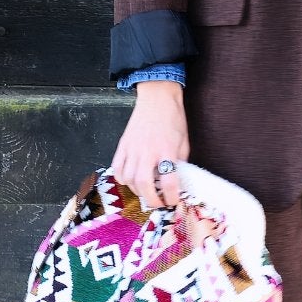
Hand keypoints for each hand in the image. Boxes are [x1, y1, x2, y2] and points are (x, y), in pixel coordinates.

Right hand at [111, 80, 188, 208]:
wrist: (157, 97)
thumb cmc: (173, 118)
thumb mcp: (184, 141)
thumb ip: (180, 162)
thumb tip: (177, 180)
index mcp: (166, 150)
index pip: (169, 181)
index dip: (171, 197)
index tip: (174, 201)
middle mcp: (148, 151)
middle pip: (144, 184)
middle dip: (152, 200)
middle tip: (159, 203)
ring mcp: (132, 148)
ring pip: (129, 179)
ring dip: (138, 191)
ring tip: (147, 192)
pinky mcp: (123, 145)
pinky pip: (117, 168)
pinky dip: (122, 179)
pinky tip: (131, 181)